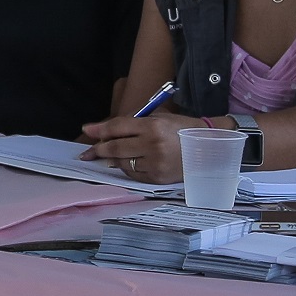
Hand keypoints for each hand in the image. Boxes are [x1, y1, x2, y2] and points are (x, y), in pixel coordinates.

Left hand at [79, 113, 193, 184]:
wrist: (209, 149)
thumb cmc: (182, 130)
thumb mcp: (159, 118)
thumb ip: (133, 123)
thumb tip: (107, 131)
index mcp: (152, 126)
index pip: (118, 127)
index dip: (99, 129)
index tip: (86, 129)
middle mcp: (152, 146)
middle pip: (115, 148)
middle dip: (98, 149)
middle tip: (87, 152)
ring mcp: (155, 164)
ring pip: (122, 163)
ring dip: (112, 159)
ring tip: (108, 156)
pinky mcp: (157, 178)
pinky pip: (133, 174)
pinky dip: (126, 168)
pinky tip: (128, 163)